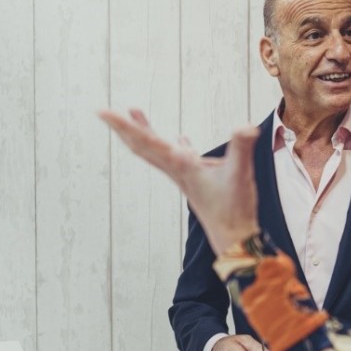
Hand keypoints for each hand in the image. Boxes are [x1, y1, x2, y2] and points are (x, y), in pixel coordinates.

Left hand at [99, 109, 259, 253]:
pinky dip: (176, 144)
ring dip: (143, 131)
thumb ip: (242, 148)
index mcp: (180, 165)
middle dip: (123, 127)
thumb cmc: (234, 210)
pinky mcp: (196, 180)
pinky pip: (180, 157)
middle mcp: (176, 169)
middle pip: (142, 145)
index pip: (146, 141)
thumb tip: (247, 127)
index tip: (102, 113)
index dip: (124, 125)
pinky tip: (181, 138)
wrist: (234, 238)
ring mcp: (184, 175)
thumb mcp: (240, 175)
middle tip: (103, 112)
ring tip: (134, 111)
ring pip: (156, 150)